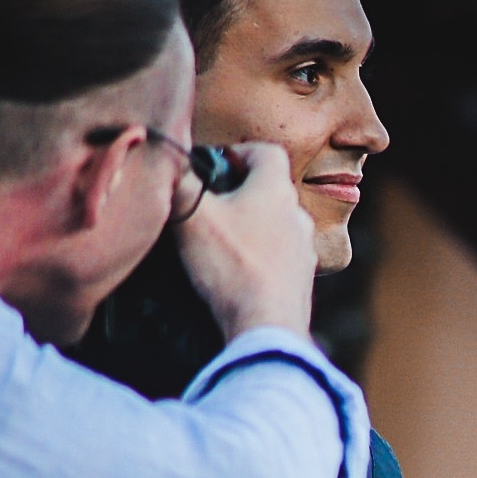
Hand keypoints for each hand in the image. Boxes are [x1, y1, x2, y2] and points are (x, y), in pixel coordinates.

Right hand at [177, 139, 317, 340]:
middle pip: (270, 190)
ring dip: (251, 228)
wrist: (267, 326)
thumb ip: (181, 181)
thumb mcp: (192, 215)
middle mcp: (298, 215)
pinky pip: (279, 259)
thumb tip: (172, 160)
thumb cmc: (232, 265)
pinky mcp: (301, 281)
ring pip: (276, 226)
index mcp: (276, 189)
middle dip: (240, 193)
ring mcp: (304, 250)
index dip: (239, 151)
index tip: (214, 165)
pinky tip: (237, 275)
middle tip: (209, 206)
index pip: (266, 151)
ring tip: (220, 243)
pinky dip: (260, 259)